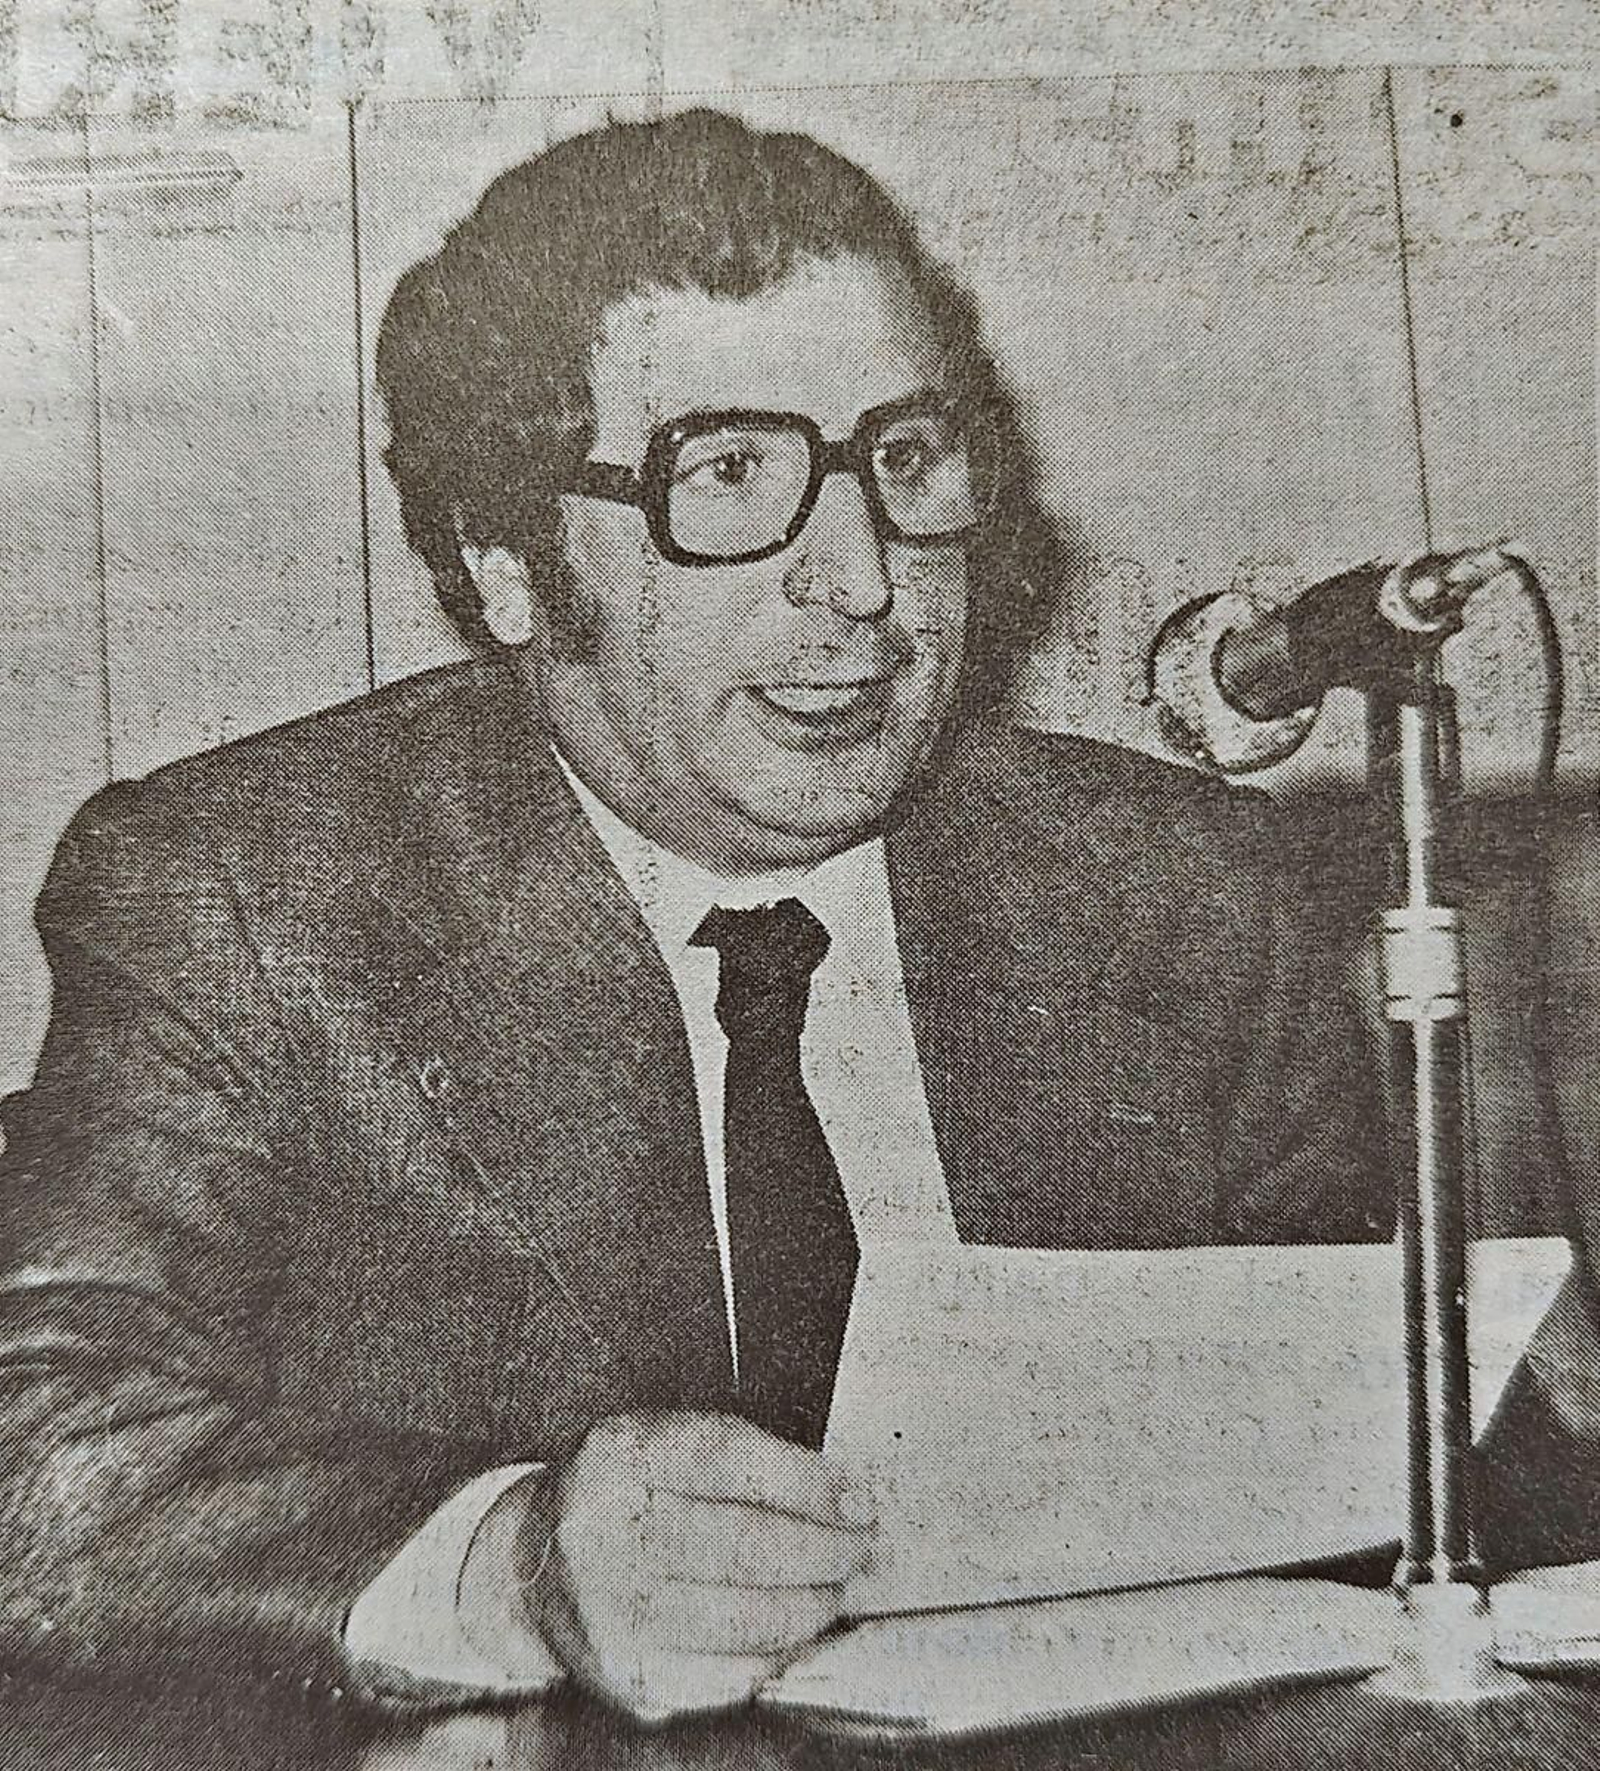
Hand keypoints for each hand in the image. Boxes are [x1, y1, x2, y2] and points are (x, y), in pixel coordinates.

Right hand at [519, 1410, 875, 1722]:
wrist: (535, 1565)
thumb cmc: (621, 1495)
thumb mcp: (661, 1441)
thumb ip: (740, 1458)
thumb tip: (839, 1496)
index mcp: (618, 1456)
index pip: (729, 1463)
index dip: (806, 1483)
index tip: (857, 1498)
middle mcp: (604, 1534)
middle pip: (744, 1547)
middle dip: (824, 1549)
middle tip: (859, 1546)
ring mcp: (611, 1614)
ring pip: (744, 1617)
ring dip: (811, 1605)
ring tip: (834, 1588)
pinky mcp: (628, 1676)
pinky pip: (729, 1672)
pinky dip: (775, 1651)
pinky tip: (791, 1629)